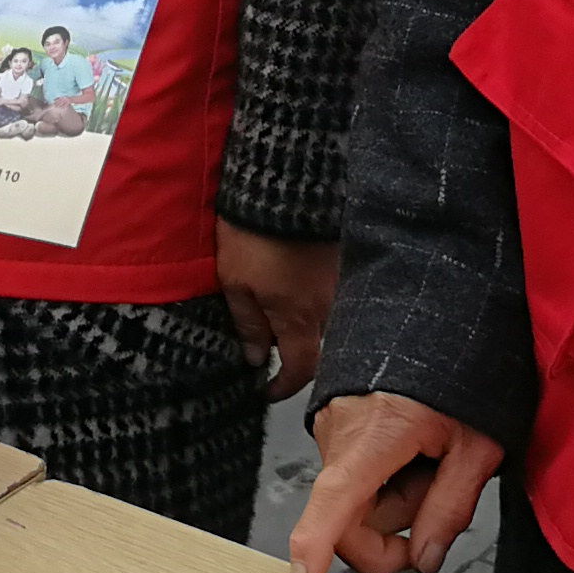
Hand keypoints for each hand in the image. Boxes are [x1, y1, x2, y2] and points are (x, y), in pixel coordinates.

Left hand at [217, 222, 338, 402]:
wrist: (283, 182)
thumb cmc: (253, 234)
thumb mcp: (235, 283)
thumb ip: (249, 325)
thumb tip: (256, 358)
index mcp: (300, 317)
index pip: (301, 369)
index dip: (284, 386)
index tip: (266, 390)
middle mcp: (327, 305)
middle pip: (312, 343)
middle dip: (288, 349)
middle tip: (261, 344)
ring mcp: (336, 281)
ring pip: (318, 317)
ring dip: (296, 320)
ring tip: (267, 307)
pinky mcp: (338, 259)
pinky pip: (323, 292)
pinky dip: (305, 297)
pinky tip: (284, 282)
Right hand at [287, 390, 501, 572]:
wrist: (436, 319)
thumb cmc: (461, 374)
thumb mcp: (478, 447)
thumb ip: (450, 508)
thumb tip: (424, 559)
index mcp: (377, 431)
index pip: (337, 499)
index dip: (316, 546)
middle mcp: (341, 428)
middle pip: (351, 518)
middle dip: (395, 528)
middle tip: (437, 499)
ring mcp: (331, 425)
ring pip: (354, 500)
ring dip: (393, 498)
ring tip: (429, 459)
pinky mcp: (333, 424)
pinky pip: (352, 475)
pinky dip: (382, 478)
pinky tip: (410, 451)